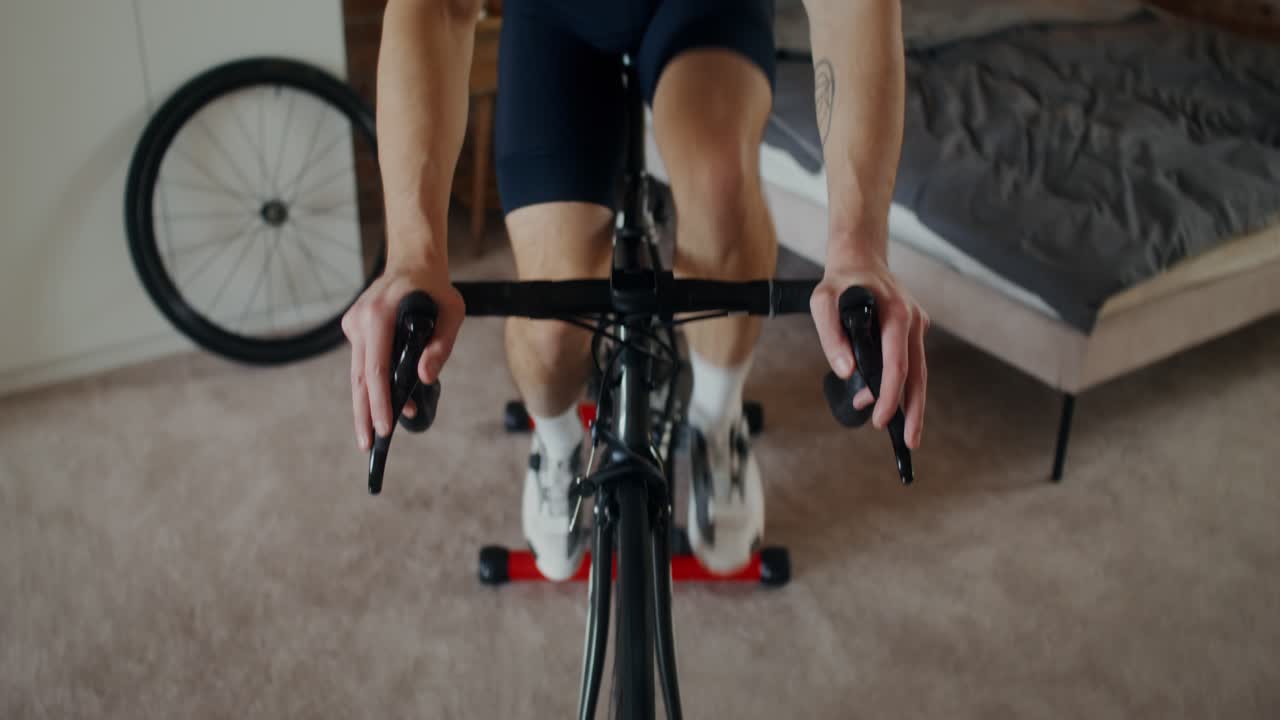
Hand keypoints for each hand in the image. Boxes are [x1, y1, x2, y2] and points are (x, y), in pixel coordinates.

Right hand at [341, 258, 464, 450]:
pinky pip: (363, 363)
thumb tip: (423, 378)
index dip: (380, 402)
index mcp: (379, 316)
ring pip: (357, 374)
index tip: (385, 428)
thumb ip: (441, 345)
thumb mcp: (452, 312)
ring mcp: (354, 324)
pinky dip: (371, 386)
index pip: (376, 369)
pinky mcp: (355, 329)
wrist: (413, 262)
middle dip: (364, 415)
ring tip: (371, 435)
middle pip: (360, 378)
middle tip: (368, 446)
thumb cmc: (436, 288)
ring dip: (365, 405)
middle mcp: (360, 321)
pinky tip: (379, 406)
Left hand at [810, 252, 928, 447]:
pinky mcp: (912, 331)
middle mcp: (913, 321)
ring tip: (903, 431)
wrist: (860, 259)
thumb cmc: (840, 281)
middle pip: (918, 374)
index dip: (890, 395)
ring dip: (911, 403)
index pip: (897, 363)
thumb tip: (847, 372)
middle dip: (914, 411)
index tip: (881, 418)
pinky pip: (911, 362)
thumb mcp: (822, 302)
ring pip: (919, 372)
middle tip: (910, 441)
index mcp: (897, 314)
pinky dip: (903, 385)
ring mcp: (917, 326)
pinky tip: (891, 402)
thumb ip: (831, 336)